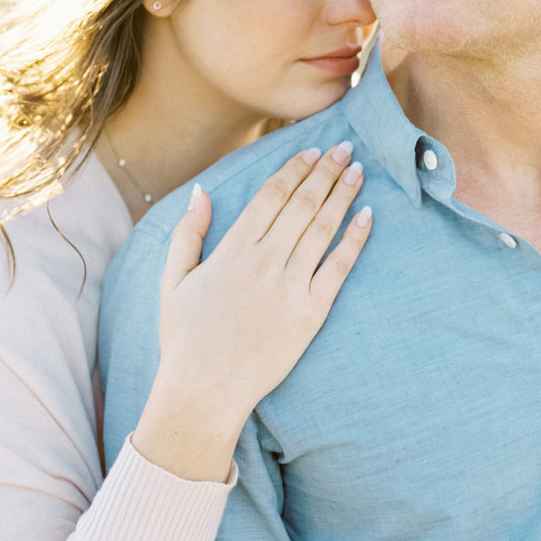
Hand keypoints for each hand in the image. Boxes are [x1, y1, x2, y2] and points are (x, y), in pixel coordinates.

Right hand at [133, 142, 370, 481]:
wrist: (204, 392)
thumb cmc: (185, 338)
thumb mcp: (173, 280)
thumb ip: (188, 233)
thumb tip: (201, 192)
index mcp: (232, 250)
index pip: (271, 195)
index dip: (294, 169)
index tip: (311, 150)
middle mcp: (263, 262)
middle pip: (302, 204)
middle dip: (326, 171)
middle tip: (345, 147)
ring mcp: (289, 287)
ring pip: (322, 228)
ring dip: (343, 195)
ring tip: (358, 171)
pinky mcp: (310, 314)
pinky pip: (338, 268)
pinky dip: (354, 239)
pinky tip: (367, 216)